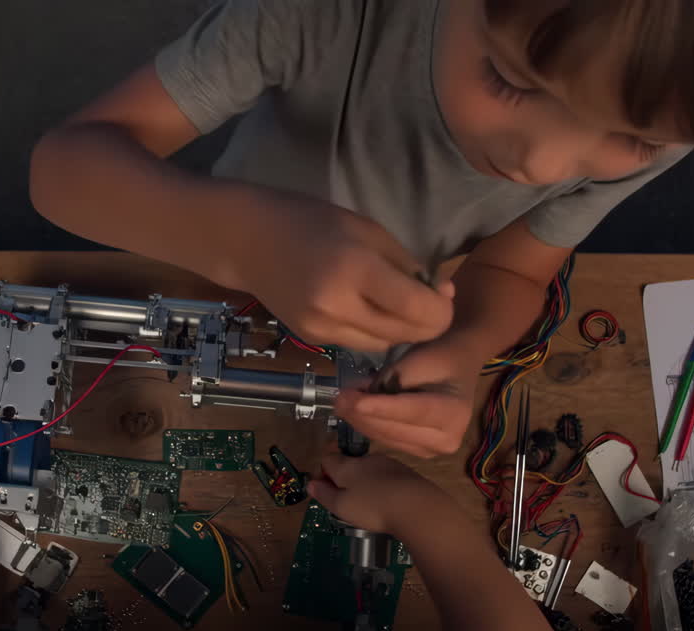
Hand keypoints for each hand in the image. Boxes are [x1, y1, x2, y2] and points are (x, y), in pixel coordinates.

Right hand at [233, 194, 454, 352]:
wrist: (250, 242)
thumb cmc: (313, 223)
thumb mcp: (369, 231)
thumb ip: (407, 266)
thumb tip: (442, 295)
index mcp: (357, 270)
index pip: (419, 309)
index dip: (442, 309)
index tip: (443, 295)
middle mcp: (339, 307)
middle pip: (406, 334)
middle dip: (427, 322)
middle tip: (428, 300)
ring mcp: (323, 328)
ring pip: (385, 345)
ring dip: (401, 329)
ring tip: (395, 302)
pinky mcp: (313, 338)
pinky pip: (360, 343)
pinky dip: (373, 331)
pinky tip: (366, 308)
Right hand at [309, 452, 444, 533]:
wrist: (416, 506)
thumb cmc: (372, 507)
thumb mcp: (341, 506)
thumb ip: (324, 494)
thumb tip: (310, 483)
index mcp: (347, 465)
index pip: (327, 459)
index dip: (322, 474)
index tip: (325, 491)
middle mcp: (366, 459)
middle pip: (349, 463)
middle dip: (344, 479)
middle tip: (346, 501)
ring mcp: (388, 464)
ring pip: (369, 470)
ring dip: (364, 482)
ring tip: (368, 504)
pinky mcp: (406, 472)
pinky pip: (386, 476)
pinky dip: (382, 486)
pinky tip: (387, 503)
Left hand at [334, 338, 481, 456]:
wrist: (457, 367)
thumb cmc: (438, 357)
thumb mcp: (416, 360)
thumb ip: (389, 381)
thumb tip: (357, 397)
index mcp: (454, 413)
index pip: (411, 411)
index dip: (380, 408)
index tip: (353, 402)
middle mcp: (447, 440)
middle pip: (395, 429)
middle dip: (362, 413)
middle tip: (338, 396)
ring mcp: (432, 450)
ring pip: (386, 437)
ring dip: (361, 419)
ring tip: (344, 399)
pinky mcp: (417, 451)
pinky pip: (386, 439)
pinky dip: (369, 424)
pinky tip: (356, 409)